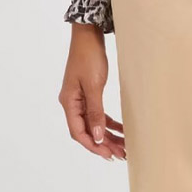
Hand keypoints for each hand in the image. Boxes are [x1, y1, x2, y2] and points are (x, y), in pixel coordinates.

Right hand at [60, 22, 124, 159]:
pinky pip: (97, 114)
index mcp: (68, 103)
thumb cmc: (89, 57)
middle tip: (120, 155)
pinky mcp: (88, 94)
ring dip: (107, 136)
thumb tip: (97, 136)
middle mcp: (72, 103)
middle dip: (103, 144)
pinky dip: (109, 123)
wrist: (88, 36)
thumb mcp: (94, 86)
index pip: (78, 133)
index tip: (108, 155)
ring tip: (123, 147)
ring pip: (93, 124)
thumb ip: (95, 112)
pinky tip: (121, 130)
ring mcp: (79, 99)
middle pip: (86, 131)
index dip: (93, 145)